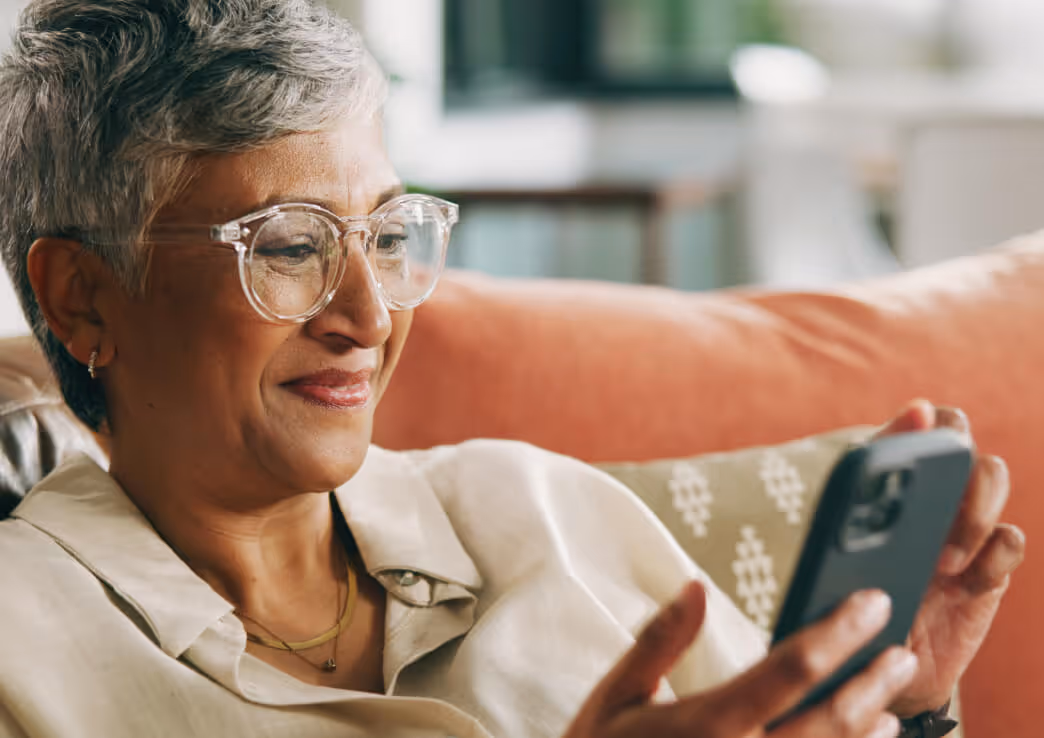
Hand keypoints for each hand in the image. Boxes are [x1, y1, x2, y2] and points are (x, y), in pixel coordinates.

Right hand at [565, 582, 916, 737]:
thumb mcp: (615, 695)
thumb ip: (660, 640)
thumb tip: (694, 586)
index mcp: (707, 723)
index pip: (791, 666)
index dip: (840, 631)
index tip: (871, 603)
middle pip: (831, 718)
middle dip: (872, 681)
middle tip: (899, 653)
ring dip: (867, 731)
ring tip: (888, 707)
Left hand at [874, 400, 1026, 716]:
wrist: (873, 660)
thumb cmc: (850, 594)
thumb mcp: (840, 548)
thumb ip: (856, 499)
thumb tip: (875, 449)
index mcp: (893, 482)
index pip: (921, 426)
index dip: (927, 422)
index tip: (923, 422)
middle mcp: (934, 496)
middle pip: (967, 445)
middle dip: (961, 465)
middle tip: (939, 504)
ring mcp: (965, 529)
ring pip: (994, 478)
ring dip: (975, 512)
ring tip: (943, 560)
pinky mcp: (988, 569)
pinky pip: (1010, 541)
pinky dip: (995, 552)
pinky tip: (968, 577)